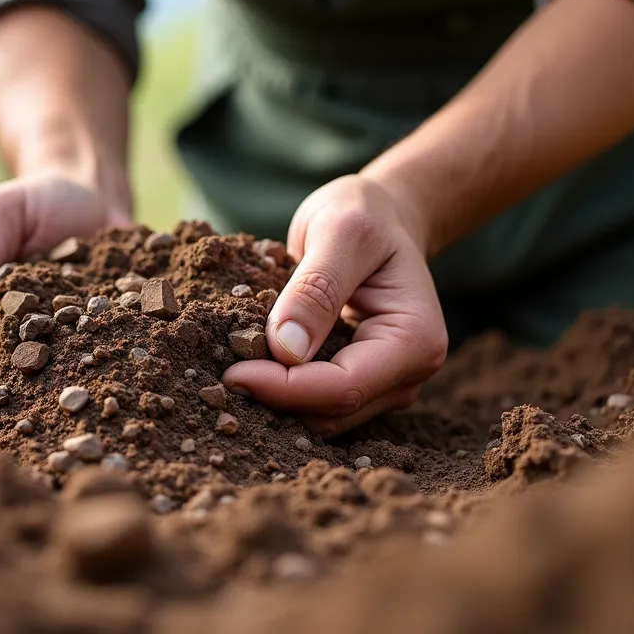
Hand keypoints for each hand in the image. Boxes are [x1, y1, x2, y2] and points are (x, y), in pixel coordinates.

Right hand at [0, 174, 130, 377]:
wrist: (92, 200)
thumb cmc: (35, 201)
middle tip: (21, 366)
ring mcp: (16, 344)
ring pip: (8, 385)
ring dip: (29, 384)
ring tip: (61, 368)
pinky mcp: (59, 351)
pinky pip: (58, 376)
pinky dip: (71, 375)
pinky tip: (95, 362)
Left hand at [222, 175, 447, 435]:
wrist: (381, 217)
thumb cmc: (366, 216)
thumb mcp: (341, 233)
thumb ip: (315, 289)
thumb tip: (285, 350)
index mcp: (415, 341)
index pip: (343, 388)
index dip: (284, 388)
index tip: (231, 372)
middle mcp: (408, 374)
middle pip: (332, 412)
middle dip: (275, 399)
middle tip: (218, 374)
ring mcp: (385, 385)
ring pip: (320, 417)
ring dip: (274, 400)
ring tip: (230, 367)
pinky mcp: (359, 383)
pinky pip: (314, 403)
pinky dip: (280, 391)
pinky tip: (249, 365)